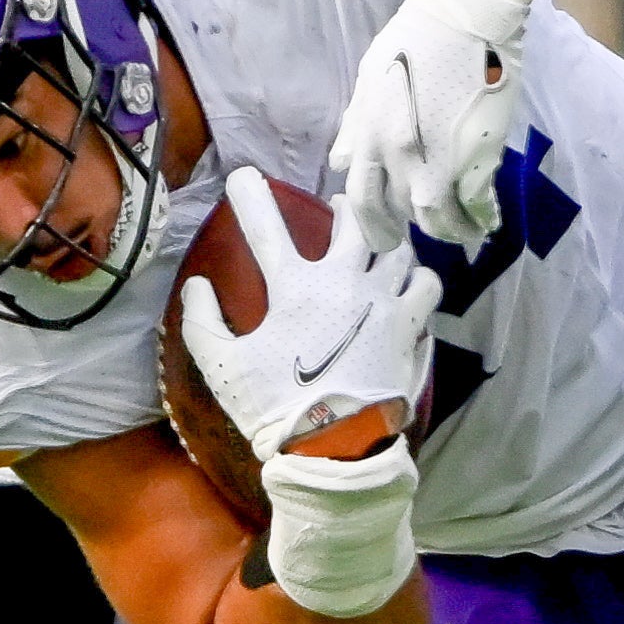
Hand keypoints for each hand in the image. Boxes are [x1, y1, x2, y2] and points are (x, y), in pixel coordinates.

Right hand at [173, 190, 438, 461]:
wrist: (337, 447)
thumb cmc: (275, 406)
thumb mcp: (222, 367)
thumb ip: (201, 322)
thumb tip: (198, 285)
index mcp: (295, 288)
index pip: (266, 229)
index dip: (251, 198)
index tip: (244, 176)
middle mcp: (344, 283)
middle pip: (353, 222)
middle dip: (345, 205)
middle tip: (340, 205)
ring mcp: (383, 303)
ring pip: (397, 247)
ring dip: (386, 239)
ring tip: (382, 239)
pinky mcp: (410, 327)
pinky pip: (425, 284)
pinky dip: (417, 277)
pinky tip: (410, 282)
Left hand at [332, 0, 579, 251]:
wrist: (466, 14)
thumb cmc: (415, 38)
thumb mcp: (369, 78)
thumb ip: (354, 126)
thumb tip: (338, 162)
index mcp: (371, 135)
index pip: (362, 199)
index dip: (373, 226)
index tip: (385, 237)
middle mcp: (401, 155)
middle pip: (405, 213)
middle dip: (417, 230)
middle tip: (431, 234)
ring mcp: (440, 158)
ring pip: (441, 219)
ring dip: (453, 232)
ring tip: (465, 233)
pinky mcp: (478, 155)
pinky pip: (478, 204)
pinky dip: (483, 217)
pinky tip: (489, 220)